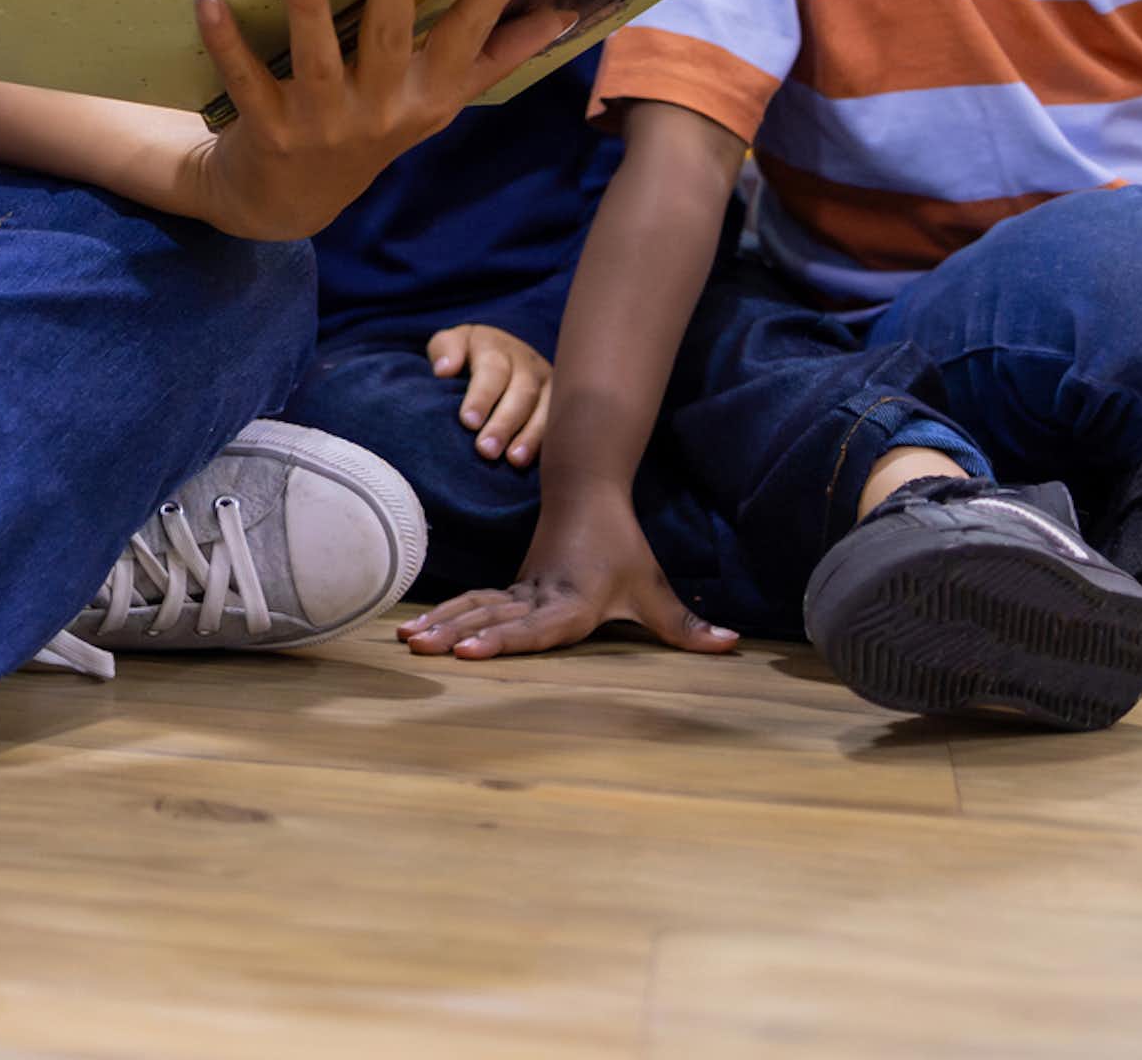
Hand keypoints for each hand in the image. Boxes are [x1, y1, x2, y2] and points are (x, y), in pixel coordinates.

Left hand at [175, 0, 571, 241]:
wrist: (286, 203)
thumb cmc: (370, 131)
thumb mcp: (436, 102)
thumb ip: (494, 58)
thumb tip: (563, 14)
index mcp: (428, 97)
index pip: (474, 33)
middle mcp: (382, 112)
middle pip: (392, 36)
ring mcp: (323, 124)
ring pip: (318, 56)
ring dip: (307, 0)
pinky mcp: (268, 131)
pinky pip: (244, 79)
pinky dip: (225, 41)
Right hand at [399, 505, 738, 658]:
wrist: (586, 491)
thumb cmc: (622, 545)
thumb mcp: (654, 588)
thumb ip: (686, 626)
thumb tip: (734, 646)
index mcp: (569, 602)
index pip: (531, 628)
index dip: (498, 641)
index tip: (465, 650)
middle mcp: (537, 597)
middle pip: (489, 618)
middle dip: (452, 633)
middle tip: (418, 648)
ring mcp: (520, 589)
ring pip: (474, 606)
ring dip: (440, 622)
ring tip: (407, 639)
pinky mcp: (511, 584)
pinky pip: (473, 600)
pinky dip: (445, 612)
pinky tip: (418, 626)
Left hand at [428, 322, 549, 466]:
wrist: (500, 351)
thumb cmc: (467, 354)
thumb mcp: (451, 342)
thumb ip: (444, 350)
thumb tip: (444, 370)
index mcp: (496, 347)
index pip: (492, 369)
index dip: (482, 396)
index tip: (468, 421)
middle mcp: (526, 363)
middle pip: (522, 392)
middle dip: (504, 423)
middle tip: (486, 449)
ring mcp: (547, 383)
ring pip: (545, 409)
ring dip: (530, 436)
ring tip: (514, 460)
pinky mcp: (560, 403)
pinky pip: (559, 423)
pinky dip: (547, 443)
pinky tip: (535, 462)